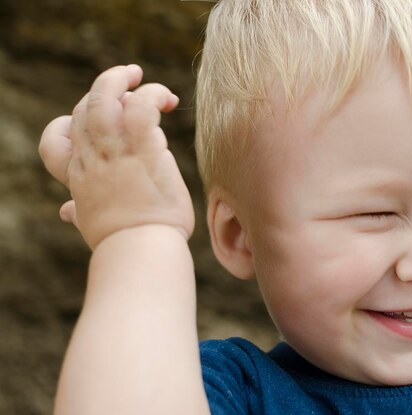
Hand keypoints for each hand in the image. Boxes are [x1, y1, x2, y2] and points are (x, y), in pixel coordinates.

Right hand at [39, 65, 194, 249]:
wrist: (141, 252)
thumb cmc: (123, 243)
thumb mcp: (92, 225)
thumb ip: (79, 211)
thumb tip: (66, 212)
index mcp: (78, 178)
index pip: (55, 141)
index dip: (67, 124)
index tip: (90, 123)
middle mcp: (91, 161)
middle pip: (83, 110)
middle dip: (103, 90)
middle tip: (128, 79)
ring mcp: (114, 153)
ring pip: (105, 98)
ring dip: (119, 80)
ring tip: (139, 74)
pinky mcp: (143, 150)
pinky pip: (141, 108)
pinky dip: (152, 95)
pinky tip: (168, 100)